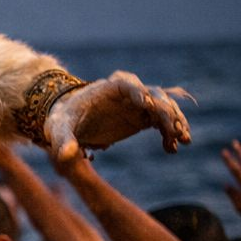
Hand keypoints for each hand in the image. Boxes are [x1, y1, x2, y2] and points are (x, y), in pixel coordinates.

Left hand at [47, 70, 191, 163]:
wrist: (71, 124)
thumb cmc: (63, 121)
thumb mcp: (58, 130)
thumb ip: (63, 141)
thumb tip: (66, 156)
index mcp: (108, 87)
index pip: (127, 83)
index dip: (138, 91)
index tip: (146, 104)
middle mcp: (128, 92)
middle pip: (153, 94)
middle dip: (165, 110)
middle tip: (173, 129)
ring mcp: (139, 105)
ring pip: (164, 107)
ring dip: (175, 121)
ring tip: (182, 140)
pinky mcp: (143, 118)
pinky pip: (162, 122)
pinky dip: (169, 133)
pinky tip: (172, 149)